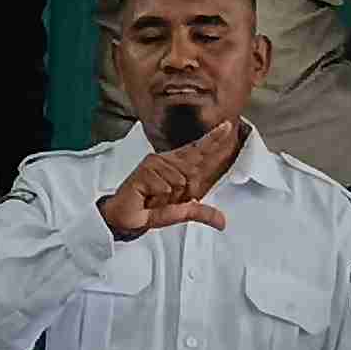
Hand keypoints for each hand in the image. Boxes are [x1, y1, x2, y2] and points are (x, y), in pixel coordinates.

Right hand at [99, 120, 244, 238]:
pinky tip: (146, 198)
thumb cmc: (148, 210)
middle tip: (163, 201)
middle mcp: (165, 160)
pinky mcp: (146, 171)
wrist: (123, 219)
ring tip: (152, 200)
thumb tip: (222, 222)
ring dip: (168, 199)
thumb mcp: (180, 212)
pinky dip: (158, 200)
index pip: (197, 150)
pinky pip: (166, 188)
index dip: (212, 139)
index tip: (227, 126)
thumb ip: (201, 213)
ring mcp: (154, 164)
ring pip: (179, 183)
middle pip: (192, 174)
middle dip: (182, 195)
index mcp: (175, 165)